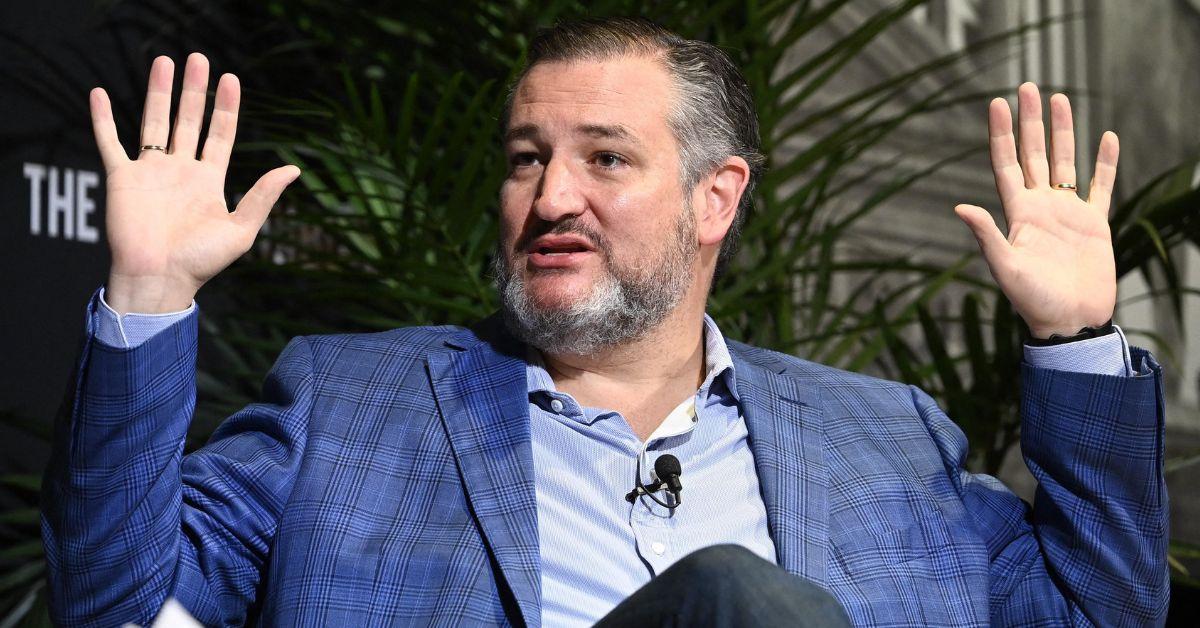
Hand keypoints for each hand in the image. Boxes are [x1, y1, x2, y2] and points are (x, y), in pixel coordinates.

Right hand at [95, 53, 300, 313]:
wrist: (159, 279)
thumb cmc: (201, 262)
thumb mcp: (242, 229)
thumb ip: (264, 196)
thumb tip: (293, 169)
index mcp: (208, 181)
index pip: (220, 134)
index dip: (226, 107)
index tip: (231, 79)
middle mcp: (180, 171)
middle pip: (189, 120)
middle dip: (194, 90)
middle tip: (198, 58)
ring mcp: (150, 172)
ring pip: (154, 121)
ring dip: (159, 92)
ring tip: (164, 61)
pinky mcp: (122, 177)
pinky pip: (109, 141)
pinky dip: (102, 118)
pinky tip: (98, 93)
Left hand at [954, 83, 1118, 338]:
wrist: (1070, 323)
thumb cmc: (1033, 301)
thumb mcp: (1005, 268)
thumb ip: (986, 236)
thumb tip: (960, 206)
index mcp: (1017, 214)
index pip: (1006, 164)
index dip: (1001, 134)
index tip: (997, 102)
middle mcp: (1040, 207)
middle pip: (1034, 154)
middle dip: (1029, 121)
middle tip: (1028, 87)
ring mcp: (1067, 213)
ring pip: (1065, 162)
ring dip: (1063, 131)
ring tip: (1060, 98)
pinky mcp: (1094, 224)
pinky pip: (1100, 186)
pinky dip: (1105, 162)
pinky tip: (1107, 137)